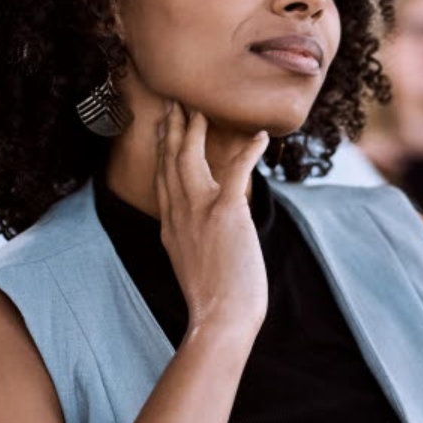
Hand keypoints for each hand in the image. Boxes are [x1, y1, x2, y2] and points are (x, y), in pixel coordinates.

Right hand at [154, 102, 270, 341]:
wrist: (221, 319)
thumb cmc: (217, 302)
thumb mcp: (195, 264)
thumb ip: (195, 240)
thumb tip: (210, 230)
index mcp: (171, 227)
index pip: (163, 179)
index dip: (163, 150)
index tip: (164, 128)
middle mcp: (178, 215)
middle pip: (170, 162)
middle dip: (172, 129)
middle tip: (175, 103)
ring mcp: (198, 212)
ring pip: (188, 158)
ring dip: (193, 129)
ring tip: (199, 107)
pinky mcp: (224, 214)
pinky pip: (235, 171)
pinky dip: (248, 151)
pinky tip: (259, 135)